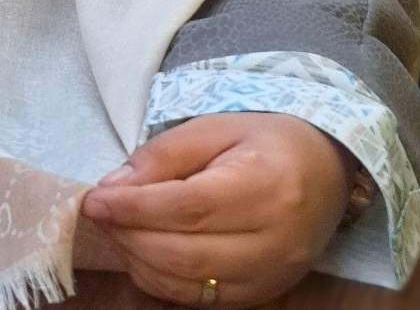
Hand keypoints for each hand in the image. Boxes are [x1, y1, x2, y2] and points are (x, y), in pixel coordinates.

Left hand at [79, 113, 354, 306]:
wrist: (325, 168)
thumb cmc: (264, 139)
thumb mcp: (213, 127)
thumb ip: (161, 156)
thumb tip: (113, 187)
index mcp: (264, 185)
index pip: (186, 208)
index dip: (133, 209)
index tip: (94, 200)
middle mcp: (274, 240)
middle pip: (185, 254)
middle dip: (130, 236)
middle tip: (100, 213)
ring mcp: (273, 275)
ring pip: (192, 285)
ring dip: (140, 262)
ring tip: (117, 230)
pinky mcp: (265, 293)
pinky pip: (205, 300)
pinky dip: (164, 282)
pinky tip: (143, 254)